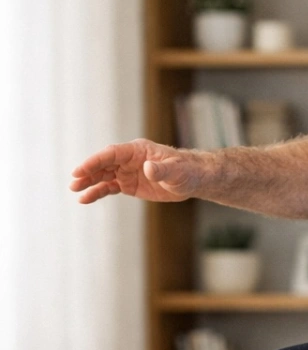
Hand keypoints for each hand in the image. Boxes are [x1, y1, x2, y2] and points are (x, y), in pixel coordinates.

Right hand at [70, 139, 203, 204]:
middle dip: (88, 172)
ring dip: (89, 183)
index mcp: (137, 151)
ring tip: (76, 191)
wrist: (192, 179)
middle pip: (103, 164)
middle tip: (74, 182)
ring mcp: (127, 172)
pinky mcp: (128, 184)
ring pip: (103, 176)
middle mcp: (129, 159)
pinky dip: (98, 192)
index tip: (81, 170)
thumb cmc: (186, 171)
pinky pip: (109, 187)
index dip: (96, 161)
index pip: (112, 154)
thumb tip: (148, 167)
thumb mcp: (176, 171)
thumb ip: (162, 170)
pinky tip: (86, 198)